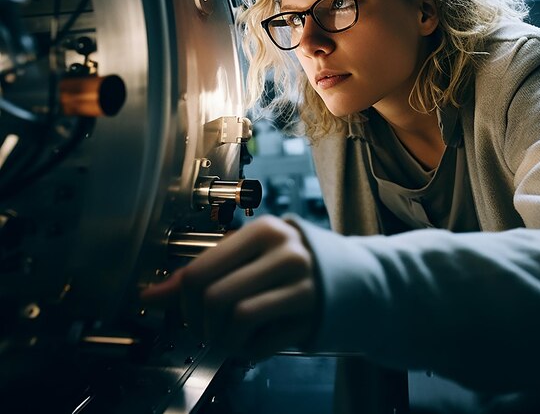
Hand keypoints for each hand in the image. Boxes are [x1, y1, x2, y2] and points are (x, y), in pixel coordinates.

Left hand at [141, 216, 317, 359]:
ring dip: (223, 339)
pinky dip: (247, 350)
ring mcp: (302, 283)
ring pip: (237, 319)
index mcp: (262, 230)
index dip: (181, 301)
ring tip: (229, 336)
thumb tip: (149, 296)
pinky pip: (261, 342)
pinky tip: (255, 338)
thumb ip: (202, 272)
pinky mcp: (311, 315)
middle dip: (201, 325)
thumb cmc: (287, 264)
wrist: (349, 277)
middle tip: (206, 330)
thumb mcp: (248, 256)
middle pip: (214, 298)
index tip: (187, 311)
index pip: (200, 270)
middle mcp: (284, 253)